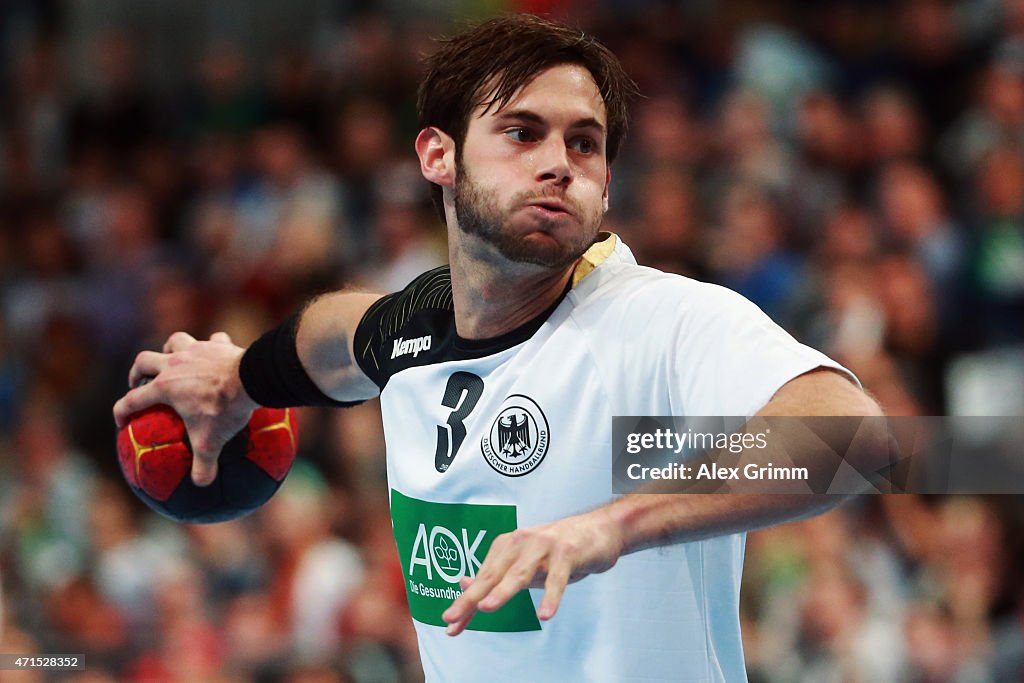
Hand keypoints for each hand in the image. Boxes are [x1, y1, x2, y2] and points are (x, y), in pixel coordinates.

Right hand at [112, 331, 258, 485]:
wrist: (252, 379)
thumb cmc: (225, 410)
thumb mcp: (212, 443)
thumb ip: (203, 465)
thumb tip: (201, 484)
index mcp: (165, 388)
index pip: (132, 400)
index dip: (122, 411)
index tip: (121, 421)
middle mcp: (175, 364)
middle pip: (144, 361)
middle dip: (138, 371)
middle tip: (140, 382)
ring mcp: (197, 350)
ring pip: (175, 341)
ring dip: (170, 349)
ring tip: (174, 359)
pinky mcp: (218, 345)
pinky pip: (213, 339)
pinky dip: (213, 345)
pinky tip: (218, 352)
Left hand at [441, 507, 624, 635]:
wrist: (599, 529)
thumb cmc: (558, 550)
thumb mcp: (524, 562)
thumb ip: (498, 575)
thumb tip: (464, 584)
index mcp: (507, 545)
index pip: (482, 578)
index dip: (465, 601)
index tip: (450, 623)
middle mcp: (521, 542)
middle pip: (493, 574)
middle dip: (472, 596)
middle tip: (452, 615)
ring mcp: (544, 546)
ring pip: (520, 573)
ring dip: (502, 591)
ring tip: (487, 608)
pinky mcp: (567, 553)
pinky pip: (557, 578)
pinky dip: (551, 597)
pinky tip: (544, 615)